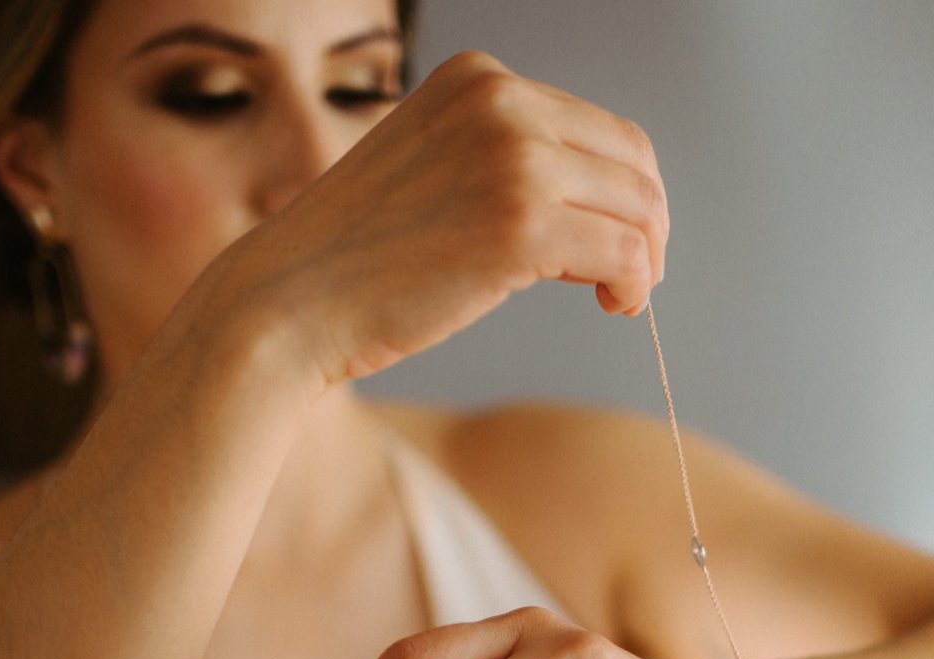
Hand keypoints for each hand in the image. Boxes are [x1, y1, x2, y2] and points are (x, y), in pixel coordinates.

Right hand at [182, 49, 669, 396]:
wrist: (288, 302)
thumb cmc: (356, 257)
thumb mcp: (434, 170)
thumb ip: (502, 161)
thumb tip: (599, 197)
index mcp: (478, 79)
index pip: (597, 127)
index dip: (622, 189)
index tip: (613, 239)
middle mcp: (500, 101)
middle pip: (632, 160)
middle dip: (645, 223)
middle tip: (632, 275)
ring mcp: (512, 158)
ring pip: (639, 206)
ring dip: (644, 258)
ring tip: (619, 297)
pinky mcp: (521, 224)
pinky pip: (625, 252)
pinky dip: (634, 284)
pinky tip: (614, 305)